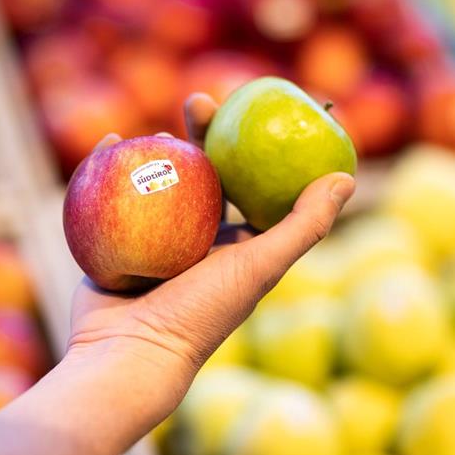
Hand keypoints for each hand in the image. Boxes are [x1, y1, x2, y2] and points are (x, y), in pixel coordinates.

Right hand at [67, 93, 354, 423]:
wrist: (129, 354)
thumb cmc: (200, 315)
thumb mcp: (259, 267)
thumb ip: (304, 226)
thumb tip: (346, 176)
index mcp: (231, 244)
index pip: (246, 180)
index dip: (250, 144)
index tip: (249, 108)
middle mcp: (193, 239)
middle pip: (201, 172)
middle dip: (202, 133)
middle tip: (197, 100)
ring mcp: (150, 239)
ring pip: (156, 180)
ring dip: (156, 147)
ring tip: (153, 128)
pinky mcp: (111, 241)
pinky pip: (110, 194)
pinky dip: (107, 166)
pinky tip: (107, 141)